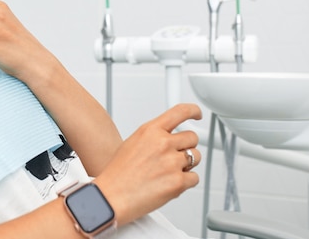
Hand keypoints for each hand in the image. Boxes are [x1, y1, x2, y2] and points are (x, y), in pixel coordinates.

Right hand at [94, 103, 201, 225]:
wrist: (112, 197)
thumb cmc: (118, 174)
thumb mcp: (132, 144)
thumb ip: (153, 137)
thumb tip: (170, 137)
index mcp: (150, 131)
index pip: (180, 112)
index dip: (193, 111)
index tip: (197, 114)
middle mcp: (162, 143)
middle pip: (192, 138)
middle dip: (186, 147)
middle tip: (174, 157)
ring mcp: (171, 162)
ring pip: (196, 157)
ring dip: (187, 165)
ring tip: (168, 172)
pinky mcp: (178, 182)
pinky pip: (194, 178)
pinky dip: (185, 182)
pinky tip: (168, 184)